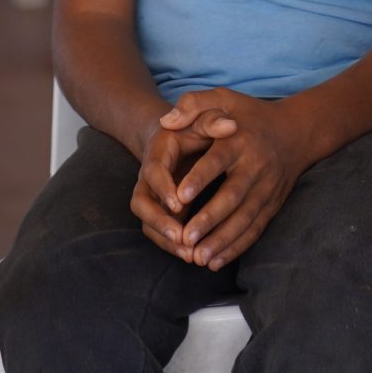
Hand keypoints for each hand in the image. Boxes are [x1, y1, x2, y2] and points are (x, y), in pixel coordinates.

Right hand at [130, 108, 220, 256]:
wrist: (185, 136)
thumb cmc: (198, 126)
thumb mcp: (205, 117)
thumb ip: (214, 119)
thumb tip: (230, 125)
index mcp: (158, 152)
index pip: (154, 171)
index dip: (164, 188)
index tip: (179, 202)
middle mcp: (149, 177)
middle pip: (142, 203)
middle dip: (159, 221)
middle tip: (180, 236)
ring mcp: (153, 195)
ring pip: (148, 222)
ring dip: (165, 239)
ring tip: (188, 252)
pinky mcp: (162, 210)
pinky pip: (160, 231)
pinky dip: (172, 244)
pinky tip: (192, 254)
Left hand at [154, 88, 319, 269]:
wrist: (297, 131)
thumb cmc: (250, 116)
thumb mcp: (225, 98)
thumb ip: (194, 103)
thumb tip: (166, 121)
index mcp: (240, 141)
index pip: (218, 160)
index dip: (200, 178)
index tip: (180, 196)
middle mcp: (255, 166)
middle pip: (232, 196)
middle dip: (209, 219)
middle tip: (185, 238)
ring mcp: (267, 188)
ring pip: (244, 218)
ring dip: (222, 240)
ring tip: (198, 257)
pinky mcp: (272, 204)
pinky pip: (255, 229)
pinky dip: (237, 247)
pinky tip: (216, 261)